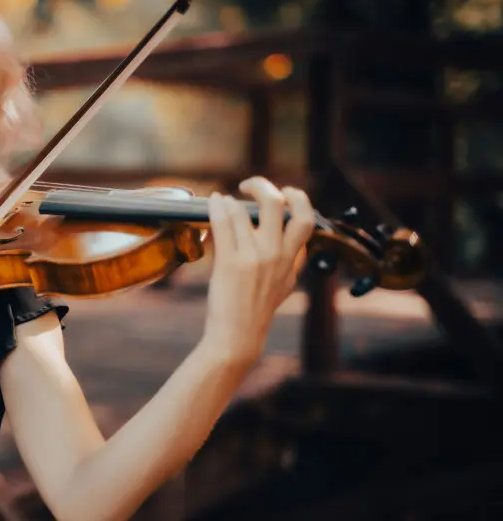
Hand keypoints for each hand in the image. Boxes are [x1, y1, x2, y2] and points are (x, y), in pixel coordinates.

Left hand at [202, 176, 314, 363]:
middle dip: (261, 186)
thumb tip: (286, 239)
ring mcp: (254, 258)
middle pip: (276, 204)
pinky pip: (223, 224)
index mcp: (292, 260)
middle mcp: (276, 255)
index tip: (286, 192)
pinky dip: (218, 208)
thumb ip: (288, 260)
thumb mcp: (283, 284)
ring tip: (223, 199)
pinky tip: (215, 203)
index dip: (298, 199)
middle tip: (249, 185)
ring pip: (242, 212)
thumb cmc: (256, 309)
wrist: (238, 336)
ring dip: (230, 201)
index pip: (305, 220)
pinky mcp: (230, 263)